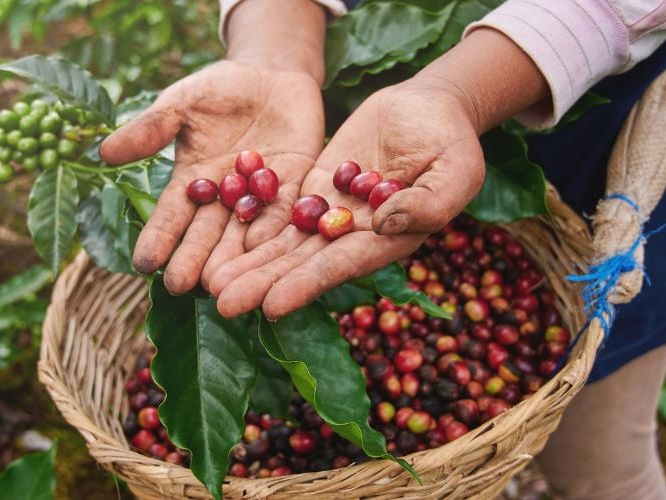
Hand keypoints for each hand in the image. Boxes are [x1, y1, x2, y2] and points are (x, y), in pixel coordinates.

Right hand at [99, 60, 323, 293]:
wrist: (271, 74)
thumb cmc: (218, 88)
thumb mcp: (181, 103)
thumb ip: (150, 129)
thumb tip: (103, 152)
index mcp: (192, 182)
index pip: (171, 216)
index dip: (158, 238)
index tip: (143, 262)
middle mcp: (223, 199)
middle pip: (207, 234)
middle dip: (194, 259)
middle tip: (181, 286)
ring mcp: (259, 197)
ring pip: (244, 233)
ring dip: (234, 259)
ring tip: (222, 284)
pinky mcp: (295, 187)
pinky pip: (285, 212)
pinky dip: (275, 230)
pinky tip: (265, 250)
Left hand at [209, 80, 484, 318]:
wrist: (429, 108)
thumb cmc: (453, 141)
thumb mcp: (455, 170)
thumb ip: (428, 202)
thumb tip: (382, 224)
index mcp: (387, 241)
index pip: (339, 267)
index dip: (305, 285)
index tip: (271, 305)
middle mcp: (352, 237)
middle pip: (300, 263)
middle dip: (262, 283)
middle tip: (221, 303)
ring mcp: (329, 214)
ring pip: (282, 243)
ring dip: (248, 263)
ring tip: (209, 283)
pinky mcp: (313, 190)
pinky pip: (278, 210)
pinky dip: (251, 226)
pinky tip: (218, 241)